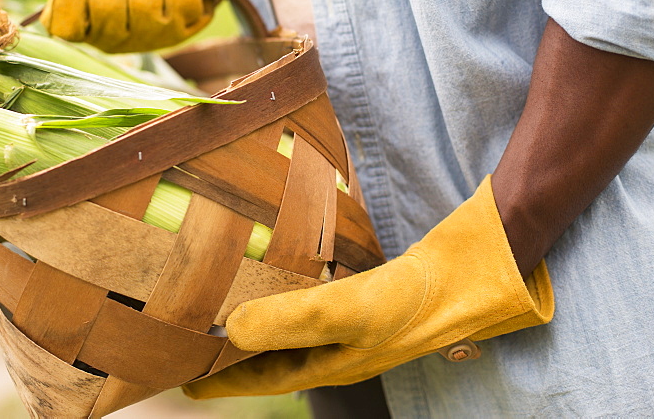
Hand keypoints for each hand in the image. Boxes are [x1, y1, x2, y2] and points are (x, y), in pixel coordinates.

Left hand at [183, 176, 553, 398]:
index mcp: (329, 365)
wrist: (474, 271)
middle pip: (271, 361)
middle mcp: (338, 351)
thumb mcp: (348, 311)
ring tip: (221, 313)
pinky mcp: (365, 299)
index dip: (220, 382)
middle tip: (189, 344)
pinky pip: (312, 307)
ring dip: (255, 329)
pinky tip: (278, 279)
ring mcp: (353, 327)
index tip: (179, 380)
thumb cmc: (415, 300)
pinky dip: (285, 300)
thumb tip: (227, 332)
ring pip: (289, 335)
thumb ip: (290, 320)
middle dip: (231, 358)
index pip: (260, 380)